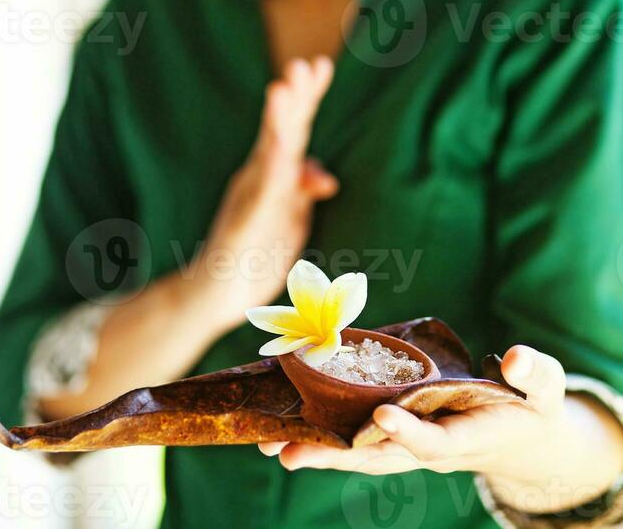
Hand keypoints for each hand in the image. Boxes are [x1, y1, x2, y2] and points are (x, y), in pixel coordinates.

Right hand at [198, 56, 337, 332]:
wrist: (215, 296)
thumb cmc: (255, 253)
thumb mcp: (289, 219)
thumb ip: (302, 191)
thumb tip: (325, 176)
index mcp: (274, 173)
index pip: (294, 127)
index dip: (307, 96)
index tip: (321, 64)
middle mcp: (260, 177)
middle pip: (282, 130)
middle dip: (295, 97)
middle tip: (305, 63)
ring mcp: (250, 198)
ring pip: (268, 155)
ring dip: (277, 122)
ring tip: (282, 88)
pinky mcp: (243, 225)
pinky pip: (261, 196)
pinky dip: (270, 171)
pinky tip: (279, 151)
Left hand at [257, 345, 615, 510]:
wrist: (518, 432)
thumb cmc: (531, 403)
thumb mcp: (543, 387)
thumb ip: (534, 373)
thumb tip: (514, 358)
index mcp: (465, 437)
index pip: (432, 442)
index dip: (408, 431)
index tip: (383, 414)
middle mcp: (428, 447)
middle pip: (377, 456)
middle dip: (334, 456)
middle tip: (289, 453)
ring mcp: (407, 443)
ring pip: (358, 451)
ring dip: (316, 451)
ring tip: (271, 446)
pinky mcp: (394, 430)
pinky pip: (354, 435)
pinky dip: (322, 434)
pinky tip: (286, 426)